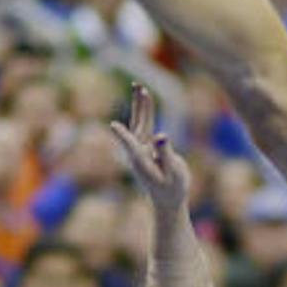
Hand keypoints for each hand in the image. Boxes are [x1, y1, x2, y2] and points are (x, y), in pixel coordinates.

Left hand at [109, 85, 190, 211]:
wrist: (168, 199)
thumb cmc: (172, 188)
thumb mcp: (173, 172)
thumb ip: (165, 153)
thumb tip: (160, 135)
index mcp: (143, 161)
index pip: (133, 145)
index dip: (124, 137)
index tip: (113, 126)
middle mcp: (138, 153)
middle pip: (137, 126)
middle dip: (139, 107)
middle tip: (139, 87)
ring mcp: (141, 149)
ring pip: (139, 123)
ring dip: (140, 106)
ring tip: (140, 88)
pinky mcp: (146, 147)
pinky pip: (144, 126)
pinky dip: (145, 112)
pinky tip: (144, 101)